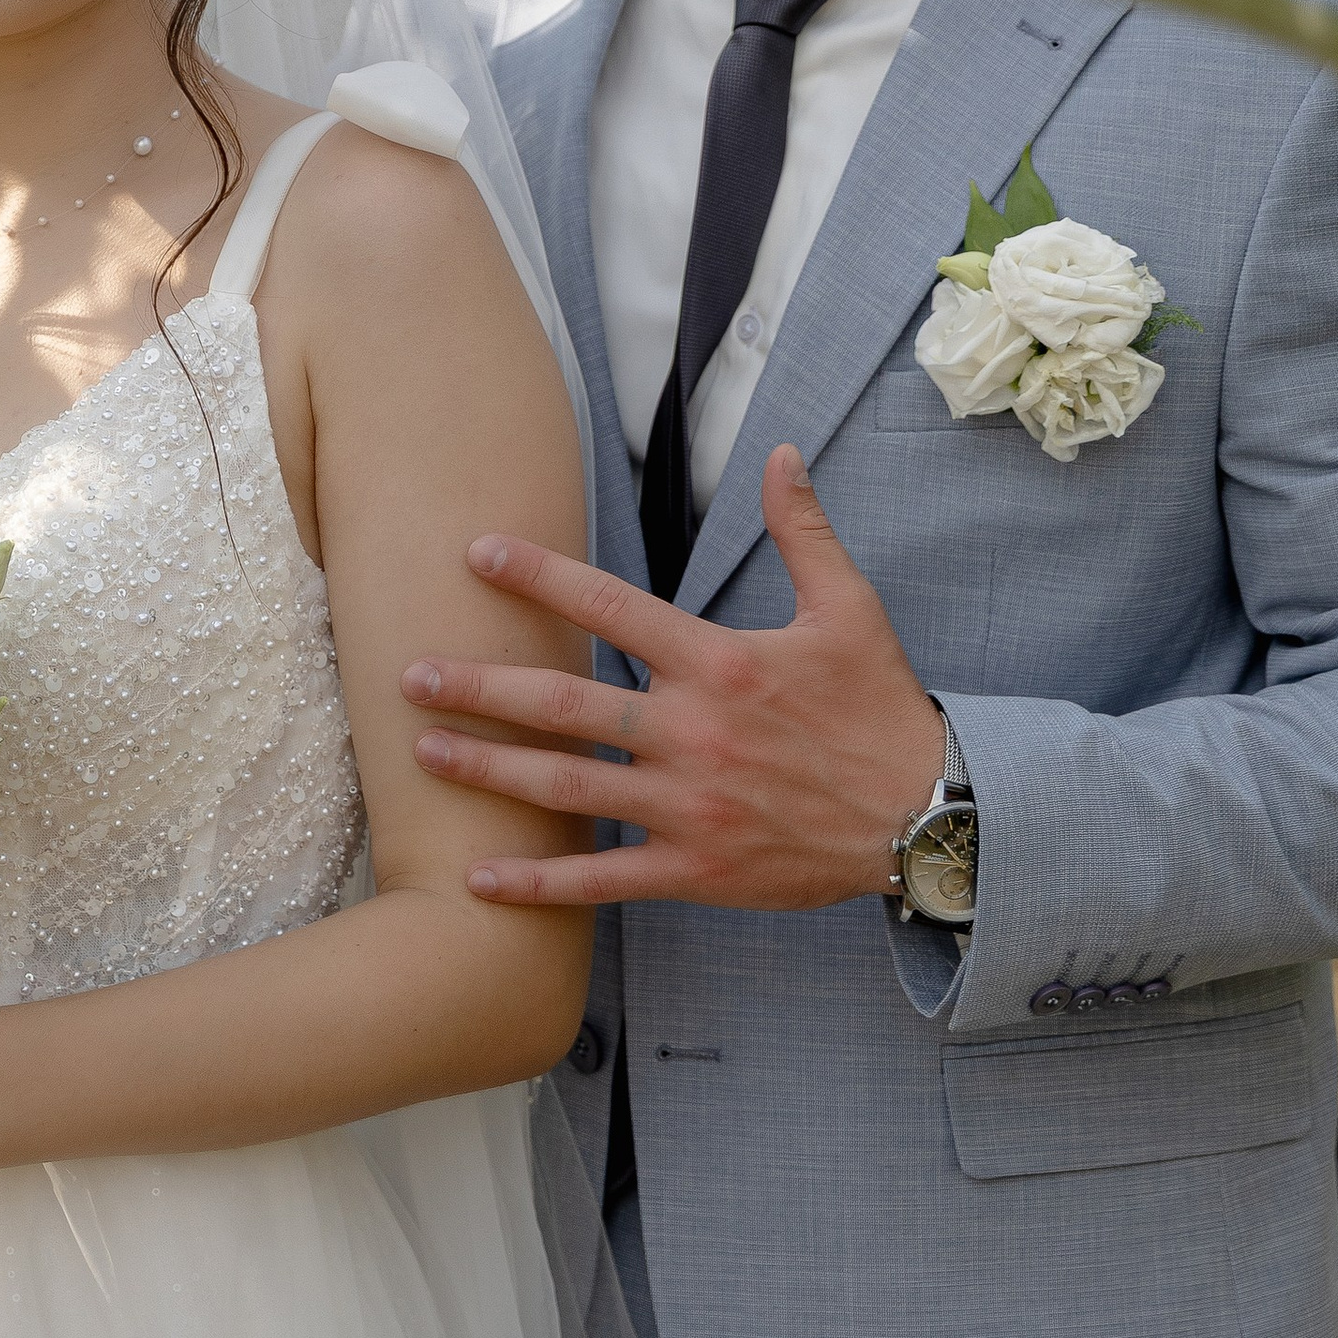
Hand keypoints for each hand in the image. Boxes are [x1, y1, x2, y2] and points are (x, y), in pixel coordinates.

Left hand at [403, 447, 943, 911]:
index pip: (610, 608)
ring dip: (490, 770)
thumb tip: (779, 453)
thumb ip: (803, 530)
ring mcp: (687, 806)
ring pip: (568, 787)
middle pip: (565, 705)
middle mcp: (691, 733)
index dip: (539, 577)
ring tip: (424, 752)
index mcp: (719, 663)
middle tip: (409, 672)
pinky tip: (480, 878)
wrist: (928, 818)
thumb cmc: (882, 710)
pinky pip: (603, 879)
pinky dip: (540, 883)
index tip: (478, 552)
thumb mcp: (849, 610)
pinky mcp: (695, 868)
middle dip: (481, 686)